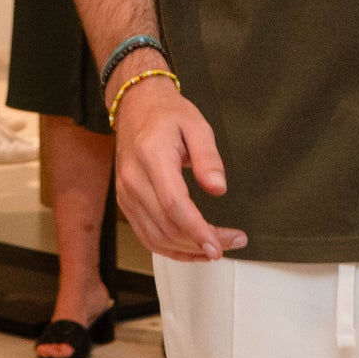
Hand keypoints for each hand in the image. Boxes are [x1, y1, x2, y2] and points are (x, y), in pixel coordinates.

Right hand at [107, 66, 246, 261]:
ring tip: (217, 248)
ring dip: (188, 251)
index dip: (197, 229)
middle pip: (166, 226)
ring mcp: (125, 193)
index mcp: (151, 155)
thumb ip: (208, 157)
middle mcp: (133, 178)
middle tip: (232, 242)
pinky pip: (147, 236)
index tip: (220, 244)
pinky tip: (193, 250)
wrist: (135, 107)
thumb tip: (218, 189)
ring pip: (155, 238)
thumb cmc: (168, 114)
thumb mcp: (196, 125)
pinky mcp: (125, 202)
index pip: (173, 203)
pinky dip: (171, 249)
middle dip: (200, 243)